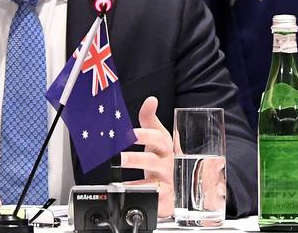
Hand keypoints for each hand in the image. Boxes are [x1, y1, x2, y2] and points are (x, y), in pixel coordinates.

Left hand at [121, 96, 173, 217]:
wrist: (178, 183)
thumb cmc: (162, 156)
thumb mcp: (158, 137)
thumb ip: (149, 119)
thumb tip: (151, 100)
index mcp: (165, 147)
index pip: (157, 138)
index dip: (144, 135)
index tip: (130, 134)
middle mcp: (167, 164)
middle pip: (152, 160)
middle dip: (135, 159)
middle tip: (119, 158)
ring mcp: (167, 181)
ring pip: (154, 183)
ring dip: (137, 183)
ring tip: (120, 182)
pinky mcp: (165, 197)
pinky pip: (153, 198)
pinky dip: (139, 195)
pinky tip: (125, 192)